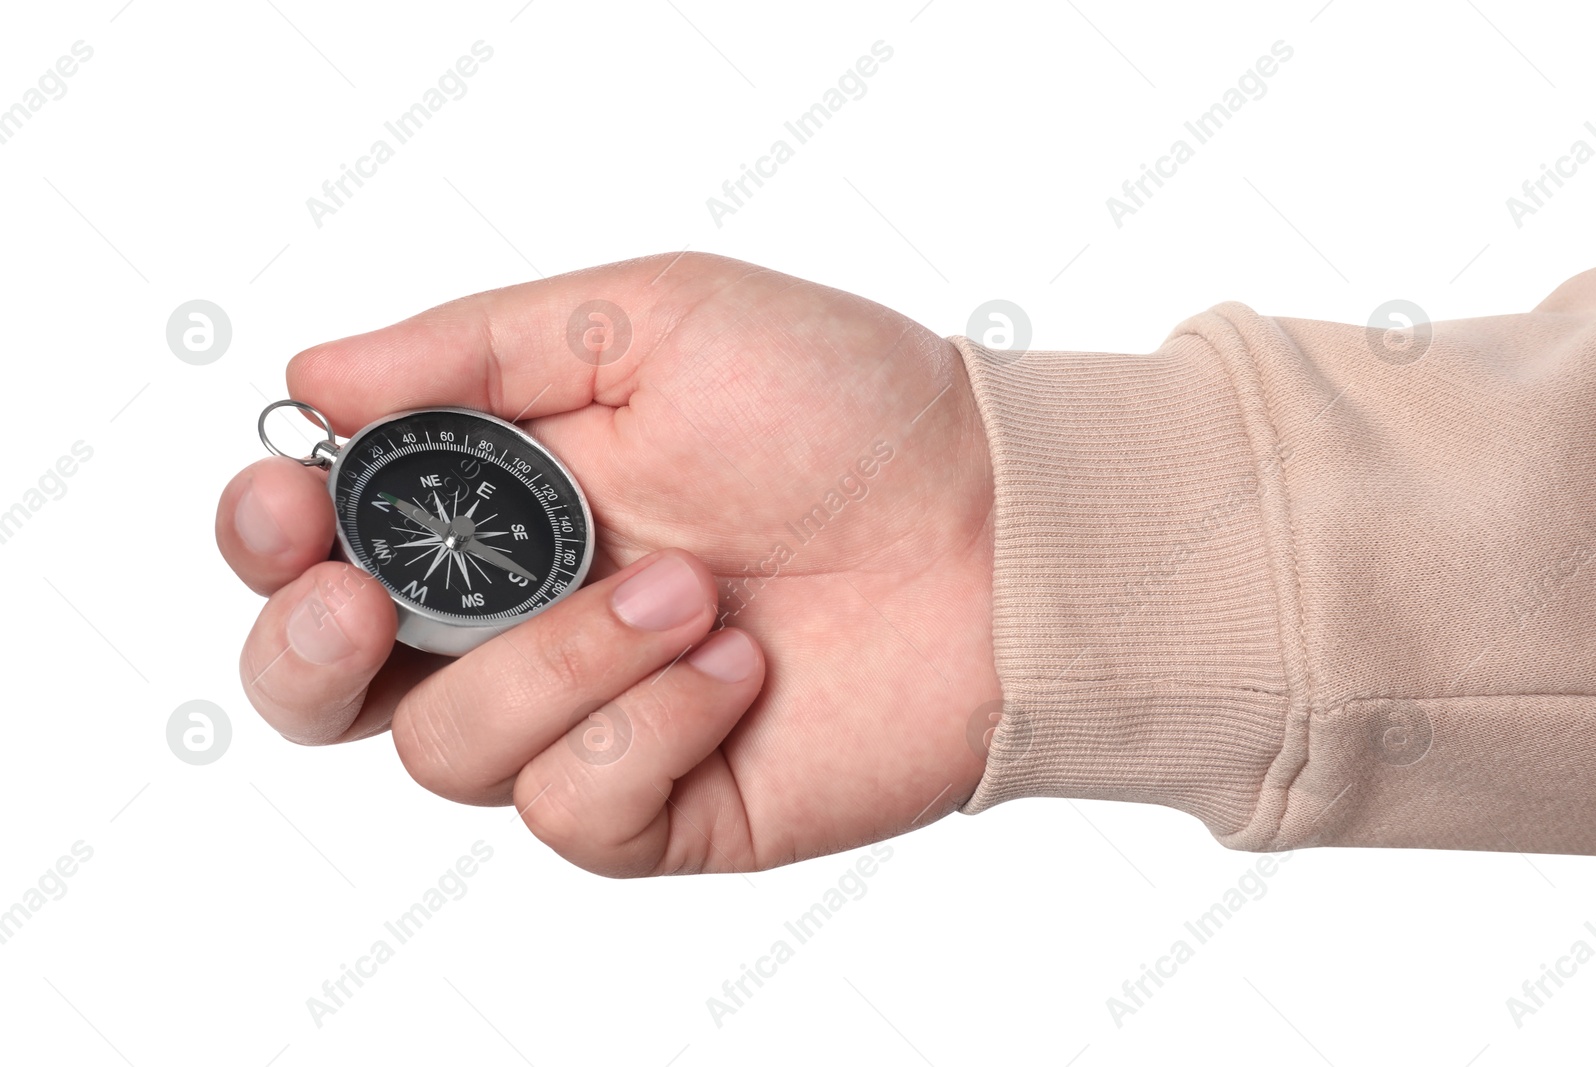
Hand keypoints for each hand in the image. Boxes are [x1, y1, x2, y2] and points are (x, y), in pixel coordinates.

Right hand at [215, 252, 997, 875]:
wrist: (994, 524)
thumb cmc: (843, 407)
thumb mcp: (657, 322)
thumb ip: (478, 349)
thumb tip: (314, 378)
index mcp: (502, 501)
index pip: (323, 543)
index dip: (270, 537)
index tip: (294, 501)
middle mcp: (523, 619)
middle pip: (325, 686)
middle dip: (305, 650)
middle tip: (356, 599)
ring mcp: (588, 720)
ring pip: (449, 750)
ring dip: (561, 658)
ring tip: (690, 586)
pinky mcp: (662, 804)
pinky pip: (574, 807)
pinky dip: (650, 728)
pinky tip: (739, 667)